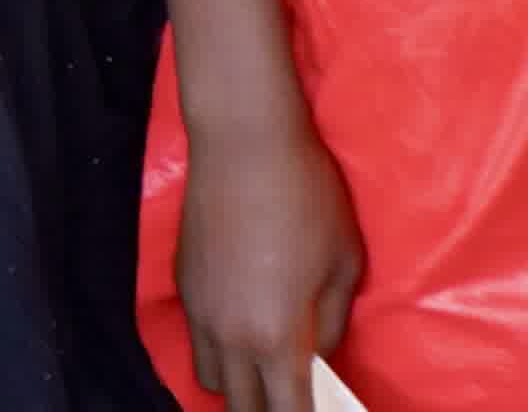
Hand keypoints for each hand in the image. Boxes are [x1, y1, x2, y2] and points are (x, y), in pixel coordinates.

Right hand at [172, 102, 364, 411]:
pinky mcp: (184, 287)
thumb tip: (319, 351)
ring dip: (238, 383)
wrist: (243, 142)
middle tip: (293, 392)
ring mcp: (200, 313)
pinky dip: (217, 348)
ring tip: (264, 363)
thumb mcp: (344, 260)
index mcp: (276, 336)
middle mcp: (230, 337)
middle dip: (267, 408)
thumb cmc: (307, 196)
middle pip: (242, 408)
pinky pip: (196, 340)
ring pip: (210, 379)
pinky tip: (240, 322)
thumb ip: (332, 319)